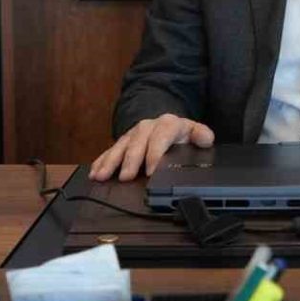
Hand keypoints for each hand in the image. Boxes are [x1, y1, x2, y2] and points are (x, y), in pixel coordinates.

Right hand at [89, 114, 213, 181]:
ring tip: (101, 176)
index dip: (155, 154)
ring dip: (110, 162)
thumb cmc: (180, 134)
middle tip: (125, 177)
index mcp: (167, 124)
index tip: (151, 171)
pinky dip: (101, 162)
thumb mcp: (194, 132)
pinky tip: (94, 173)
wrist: (165, 123)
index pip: (160, 138)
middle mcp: (147, 127)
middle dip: (130, 161)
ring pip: (120, 146)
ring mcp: (133, 134)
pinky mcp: (122, 142)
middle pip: (137, 143)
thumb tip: (206, 139)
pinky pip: (109, 150)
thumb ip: (201, 135)